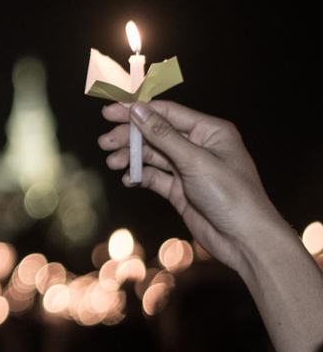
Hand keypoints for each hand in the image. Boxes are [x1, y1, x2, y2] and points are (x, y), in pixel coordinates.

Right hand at [98, 101, 281, 273]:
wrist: (246, 241)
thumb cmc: (233, 196)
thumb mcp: (196, 161)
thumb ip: (164, 134)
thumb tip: (138, 110)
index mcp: (210, 132)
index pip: (167, 113)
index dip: (137, 111)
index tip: (109, 112)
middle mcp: (199, 147)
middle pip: (155, 133)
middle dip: (129, 137)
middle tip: (105, 142)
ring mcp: (189, 169)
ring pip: (152, 155)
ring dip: (131, 157)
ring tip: (113, 162)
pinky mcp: (181, 190)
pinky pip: (154, 177)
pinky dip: (139, 176)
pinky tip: (128, 179)